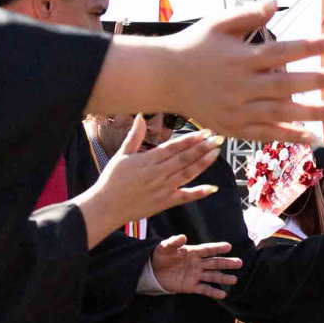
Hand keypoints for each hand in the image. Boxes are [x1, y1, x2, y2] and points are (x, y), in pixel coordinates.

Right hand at [80, 116, 222, 245]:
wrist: (106, 206)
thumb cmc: (112, 179)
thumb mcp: (122, 155)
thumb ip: (134, 136)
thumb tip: (140, 116)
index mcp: (148, 160)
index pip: (174, 147)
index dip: (191, 139)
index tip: (205, 132)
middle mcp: (157, 173)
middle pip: (184, 158)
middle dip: (202, 147)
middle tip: (218, 139)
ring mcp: (162, 189)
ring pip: (187, 174)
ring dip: (203, 164)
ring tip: (216, 153)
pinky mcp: (163, 203)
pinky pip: (184, 197)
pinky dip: (198, 193)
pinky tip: (212, 188)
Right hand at [148, 1, 323, 144]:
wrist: (162, 77)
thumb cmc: (195, 45)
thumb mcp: (219, 23)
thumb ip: (249, 14)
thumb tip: (275, 2)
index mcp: (245, 57)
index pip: (291, 50)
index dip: (320, 46)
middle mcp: (245, 84)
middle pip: (294, 84)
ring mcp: (240, 109)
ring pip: (286, 113)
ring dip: (319, 113)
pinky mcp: (235, 128)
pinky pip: (268, 134)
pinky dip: (291, 136)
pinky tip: (316, 137)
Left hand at [151, 236, 240, 298]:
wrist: (153, 272)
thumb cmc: (161, 256)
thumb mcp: (164, 248)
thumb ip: (173, 243)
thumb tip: (183, 236)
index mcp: (193, 252)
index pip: (207, 250)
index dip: (217, 248)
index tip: (229, 246)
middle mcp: (197, 263)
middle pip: (214, 263)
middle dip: (226, 263)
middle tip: (239, 263)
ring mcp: (195, 275)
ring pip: (212, 276)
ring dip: (223, 278)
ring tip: (234, 280)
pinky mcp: (191, 286)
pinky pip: (204, 289)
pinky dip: (213, 292)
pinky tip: (223, 294)